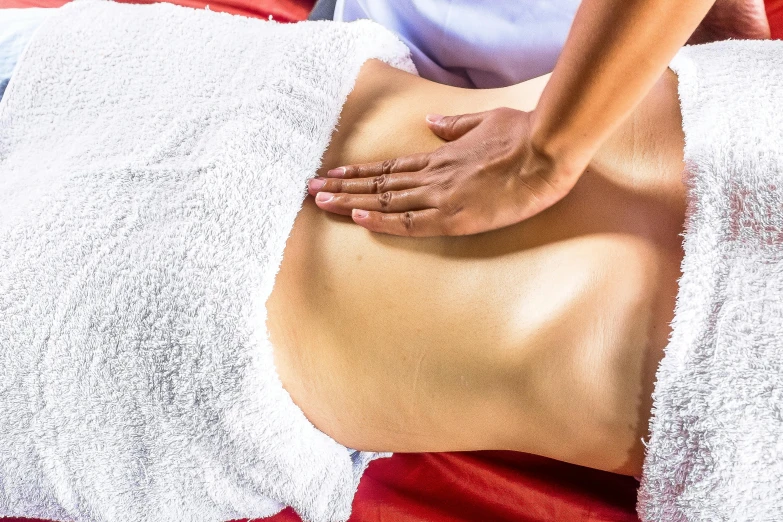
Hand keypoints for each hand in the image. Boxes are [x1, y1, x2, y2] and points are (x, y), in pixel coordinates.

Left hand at [307, 107, 585, 235]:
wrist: (547, 150)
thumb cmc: (522, 134)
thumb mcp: (484, 120)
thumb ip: (454, 125)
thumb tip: (430, 124)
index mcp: (440, 157)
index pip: (388, 167)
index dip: (358, 172)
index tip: (334, 173)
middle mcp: (433, 176)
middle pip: (377, 183)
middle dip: (342, 186)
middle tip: (311, 189)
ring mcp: (441, 197)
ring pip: (385, 200)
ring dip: (350, 201)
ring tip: (319, 201)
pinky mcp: (455, 217)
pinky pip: (410, 222)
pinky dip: (382, 220)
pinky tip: (357, 218)